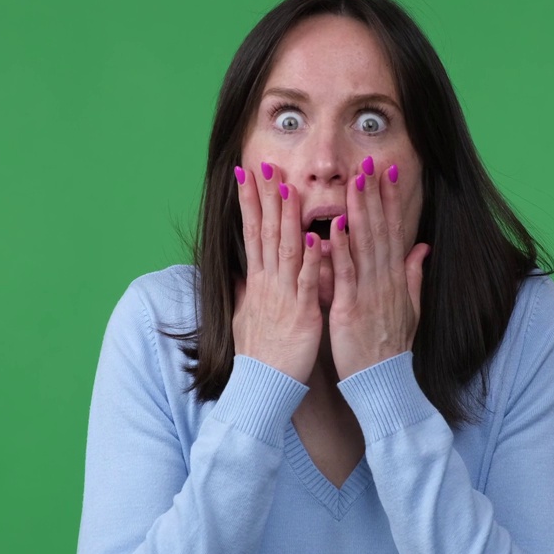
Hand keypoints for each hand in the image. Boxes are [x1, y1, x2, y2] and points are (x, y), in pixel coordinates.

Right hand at [232, 161, 323, 384]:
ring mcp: (283, 297)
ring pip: (285, 250)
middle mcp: (267, 284)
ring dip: (286, 219)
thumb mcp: (245, 317)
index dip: (249, 203)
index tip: (247, 175)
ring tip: (288, 189)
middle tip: (265, 166)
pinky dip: (310, 259)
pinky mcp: (301, 313)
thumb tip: (240, 273)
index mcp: (257, 283)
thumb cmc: (259, 355)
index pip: (251, 234)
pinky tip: (313, 236)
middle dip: (264, 199)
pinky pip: (306, 281)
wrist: (262, 387)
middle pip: (264, 233)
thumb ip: (246, 292)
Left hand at [327, 157, 430, 379]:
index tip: (388, 174)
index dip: (391, 201)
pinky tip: (335, 224)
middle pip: (380, 229)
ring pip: (364, 244)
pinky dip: (340, 248)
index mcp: (395, 279)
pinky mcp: (350, 307)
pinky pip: (345, 273)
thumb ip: (414, 275)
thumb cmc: (390, 348)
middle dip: (375, 195)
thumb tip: (423, 248)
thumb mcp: (410, 308)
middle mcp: (384, 280)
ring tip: (355, 180)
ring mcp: (368, 292)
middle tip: (370, 162)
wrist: (383, 382)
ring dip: (359, 210)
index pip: (394, 231)